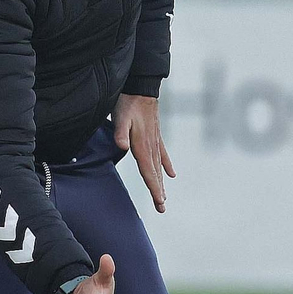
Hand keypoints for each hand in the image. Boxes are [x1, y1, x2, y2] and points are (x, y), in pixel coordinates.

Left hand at [114, 93, 174, 212]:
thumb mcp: (120, 116)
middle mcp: (150, 145)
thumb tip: (122, 146)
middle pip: (154, 173)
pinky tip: (172, 175)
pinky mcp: (155, 134)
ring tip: (164, 197)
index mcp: (141, 144)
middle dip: (158, 191)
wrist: (141, 86)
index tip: (160, 202)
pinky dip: (166, 164)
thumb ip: (120, 132)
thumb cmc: (128, 102)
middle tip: (162, 208)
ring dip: (161, 182)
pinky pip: (162, 153)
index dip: (154, 187)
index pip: (148, 171)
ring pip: (158, 166)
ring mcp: (155, 140)